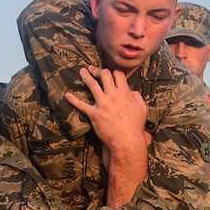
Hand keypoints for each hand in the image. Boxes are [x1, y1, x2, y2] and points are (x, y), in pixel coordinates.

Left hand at [64, 66, 148, 206]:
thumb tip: (132, 92)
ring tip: (82, 71)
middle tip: (92, 68)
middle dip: (97, 70)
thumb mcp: (142, 109)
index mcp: (125, 93)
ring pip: (92, 85)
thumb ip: (137, 97)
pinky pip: (81, 105)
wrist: (126, 141)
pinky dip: (73, 100)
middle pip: (104, 75)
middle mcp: (113, 96)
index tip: (109, 72)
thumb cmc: (135, 127)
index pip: (117, 75)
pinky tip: (67, 95)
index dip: (113, 72)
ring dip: (86, 76)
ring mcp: (102, 104)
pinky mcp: (94, 114)